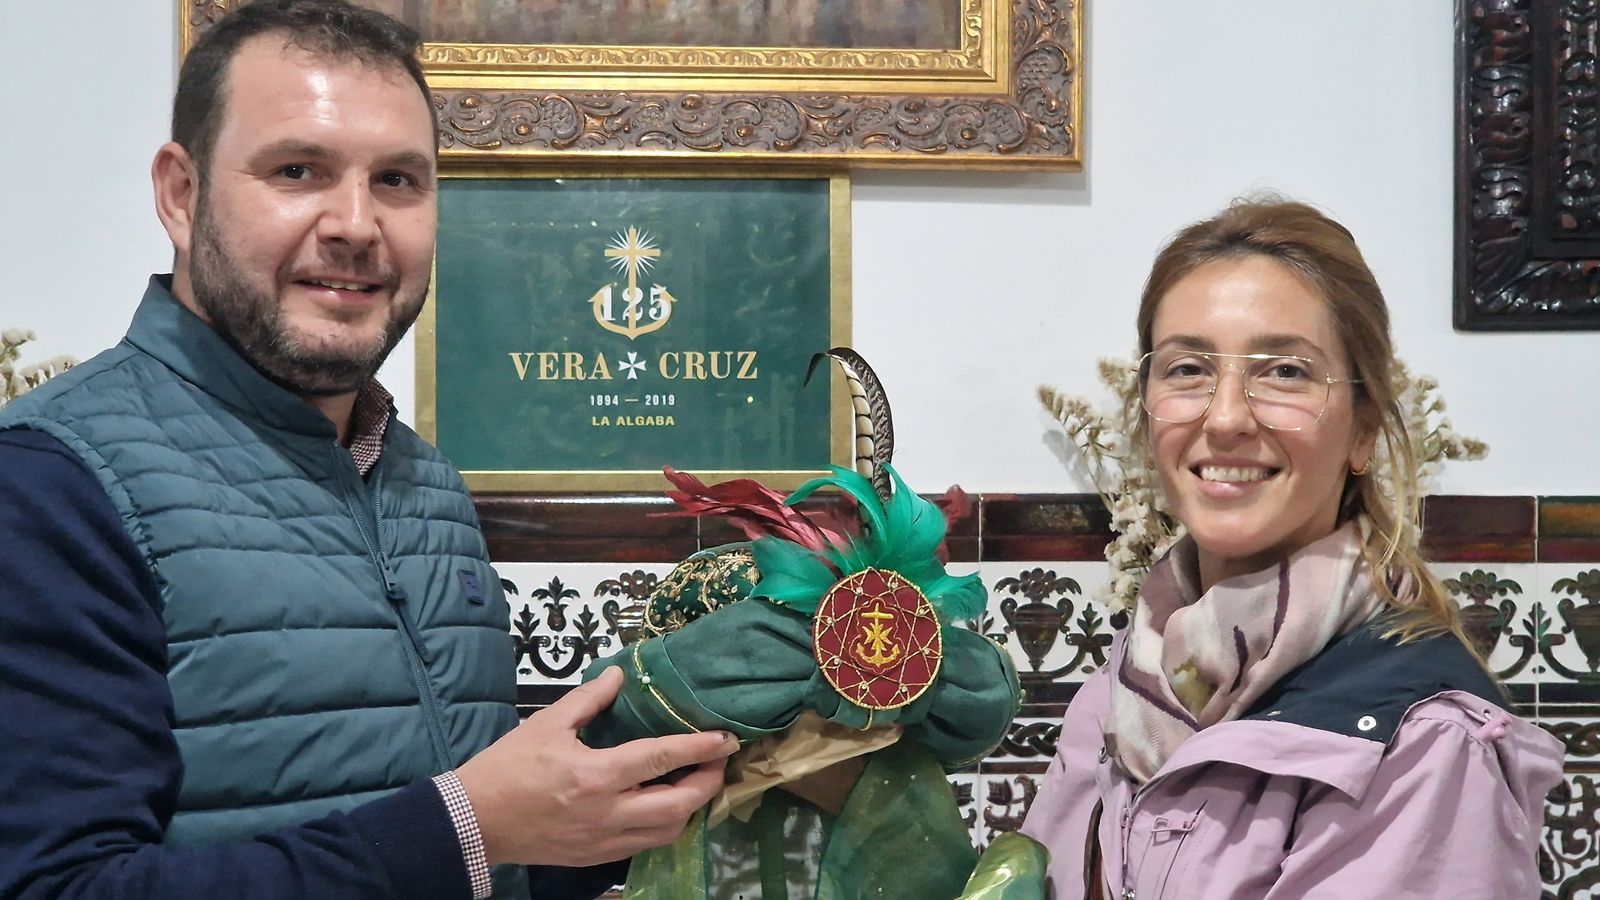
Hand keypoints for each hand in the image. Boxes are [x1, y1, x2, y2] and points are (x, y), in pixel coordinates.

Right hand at [455, 666, 738, 866]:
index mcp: (596, 774)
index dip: (700, 747)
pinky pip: (645, 845)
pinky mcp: (597, 857)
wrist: (475, 821)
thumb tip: (619, 676)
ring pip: (668, 831)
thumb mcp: (547, 724)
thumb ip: (589, 698)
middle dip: (708, 783)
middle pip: (678, 805)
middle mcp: (607, 812)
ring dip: (691, 808)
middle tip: (717, 761)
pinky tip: (666, 805)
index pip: (661, 758)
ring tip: (696, 782)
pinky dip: (665, 825)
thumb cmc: (507, 768)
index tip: (725, 737)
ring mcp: (604, 840)